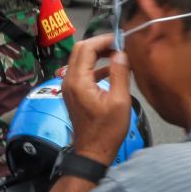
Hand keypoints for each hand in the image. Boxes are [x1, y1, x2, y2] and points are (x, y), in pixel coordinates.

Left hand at [61, 34, 130, 163]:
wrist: (93, 151)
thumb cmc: (107, 130)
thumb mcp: (119, 101)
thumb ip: (119, 74)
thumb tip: (121, 53)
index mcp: (79, 81)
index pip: (87, 47)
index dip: (104, 40)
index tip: (121, 40)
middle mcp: (69, 80)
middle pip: (80, 50)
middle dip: (100, 44)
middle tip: (119, 46)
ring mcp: (69, 86)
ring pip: (80, 59)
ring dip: (98, 54)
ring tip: (118, 56)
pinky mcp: (73, 92)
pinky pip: (82, 71)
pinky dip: (95, 66)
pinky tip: (111, 71)